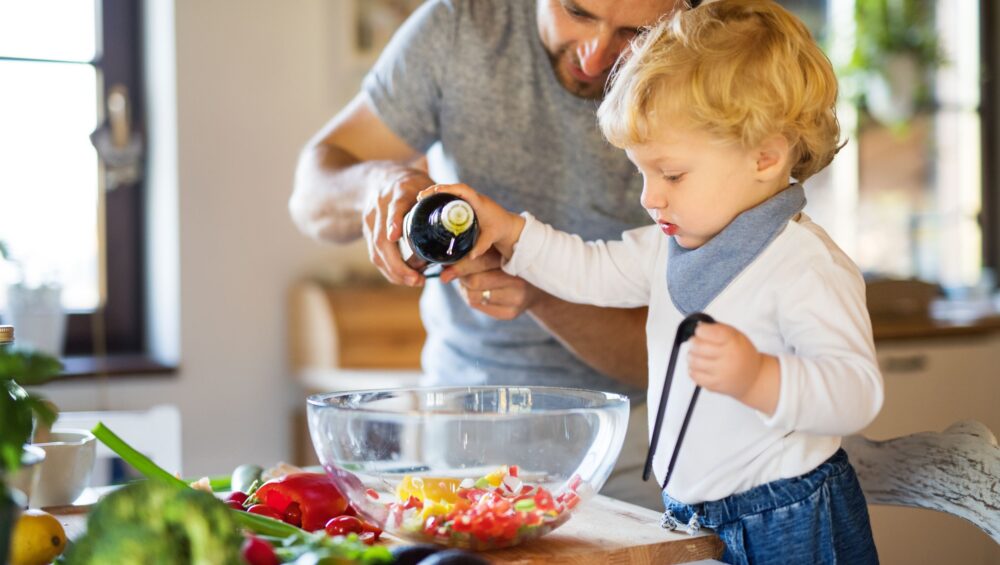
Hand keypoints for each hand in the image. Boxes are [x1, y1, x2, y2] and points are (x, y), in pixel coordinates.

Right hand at [362, 166, 434, 285]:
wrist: (383, 177)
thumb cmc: (415, 185)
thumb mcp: (428, 189)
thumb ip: (440, 207)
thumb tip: (458, 234)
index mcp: (398, 191)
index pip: (394, 207)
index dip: (393, 222)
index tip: (395, 237)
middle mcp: (380, 205)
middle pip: (381, 238)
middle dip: (397, 264)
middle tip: (417, 279)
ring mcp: (371, 219)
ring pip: (376, 250)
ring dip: (393, 271)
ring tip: (414, 281)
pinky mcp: (367, 230)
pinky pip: (375, 254)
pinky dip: (389, 269)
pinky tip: (403, 278)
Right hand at [417, 184, 524, 259]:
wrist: (508, 225)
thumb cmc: (500, 228)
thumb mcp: (491, 237)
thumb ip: (482, 246)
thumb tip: (472, 256)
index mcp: (478, 202)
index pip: (463, 190)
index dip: (448, 189)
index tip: (435, 192)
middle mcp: (473, 197)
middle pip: (452, 188)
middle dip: (435, 190)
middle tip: (420, 197)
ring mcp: (469, 199)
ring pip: (450, 191)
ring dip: (436, 193)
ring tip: (421, 199)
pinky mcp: (466, 203)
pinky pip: (451, 197)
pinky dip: (440, 198)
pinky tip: (429, 204)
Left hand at [439, 249, 541, 320]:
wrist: (536, 287)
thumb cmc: (510, 264)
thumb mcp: (499, 253)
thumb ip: (478, 254)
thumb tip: (446, 263)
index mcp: (515, 260)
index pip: (481, 262)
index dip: (460, 265)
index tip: (444, 266)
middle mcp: (518, 281)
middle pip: (475, 281)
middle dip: (460, 276)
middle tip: (451, 271)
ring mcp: (516, 300)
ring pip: (473, 296)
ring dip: (464, 288)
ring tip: (467, 280)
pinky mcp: (511, 313)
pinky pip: (478, 305)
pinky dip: (471, 297)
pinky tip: (476, 290)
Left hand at [687, 323, 768, 403]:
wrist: (753, 378)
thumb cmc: (742, 354)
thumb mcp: (736, 335)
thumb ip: (718, 329)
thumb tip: (699, 326)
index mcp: (732, 342)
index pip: (709, 332)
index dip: (701, 330)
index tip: (701, 330)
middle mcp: (727, 358)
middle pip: (698, 346)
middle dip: (693, 342)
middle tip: (696, 342)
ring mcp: (720, 373)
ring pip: (693, 361)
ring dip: (692, 356)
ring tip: (698, 355)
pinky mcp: (714, 385)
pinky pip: (694, 375)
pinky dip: (693, 369)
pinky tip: (700, 366)